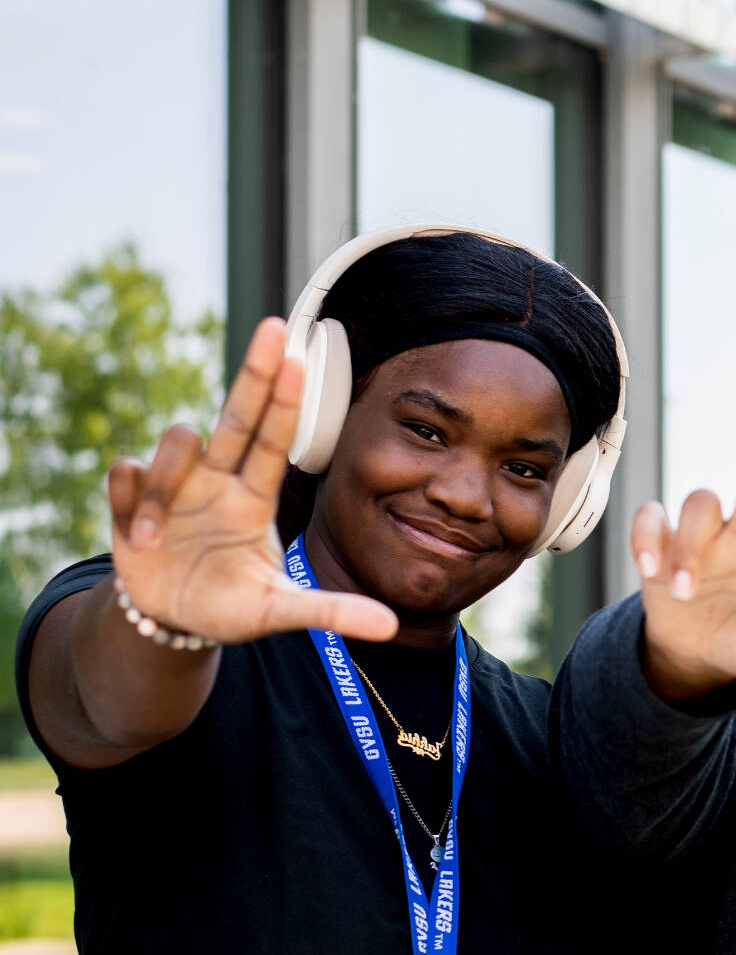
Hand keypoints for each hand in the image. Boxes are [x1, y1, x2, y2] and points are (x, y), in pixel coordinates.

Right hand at [109, 318, 397, 644]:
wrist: (173, 620)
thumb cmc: (232, 603)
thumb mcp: (280, 611)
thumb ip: (330, 613)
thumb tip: (390, 627)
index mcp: (253, 499)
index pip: (274, 441)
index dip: (285, 402)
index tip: (299, 358)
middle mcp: (217, 481)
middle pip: (237, 415)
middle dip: (254, 372)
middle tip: (275, 327)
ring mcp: (174, 488)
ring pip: (176, 444)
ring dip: (163, 483)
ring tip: (156, 536)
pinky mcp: (132, 503)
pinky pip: (125, 472)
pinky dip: (129, 493)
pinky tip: (136, 527)